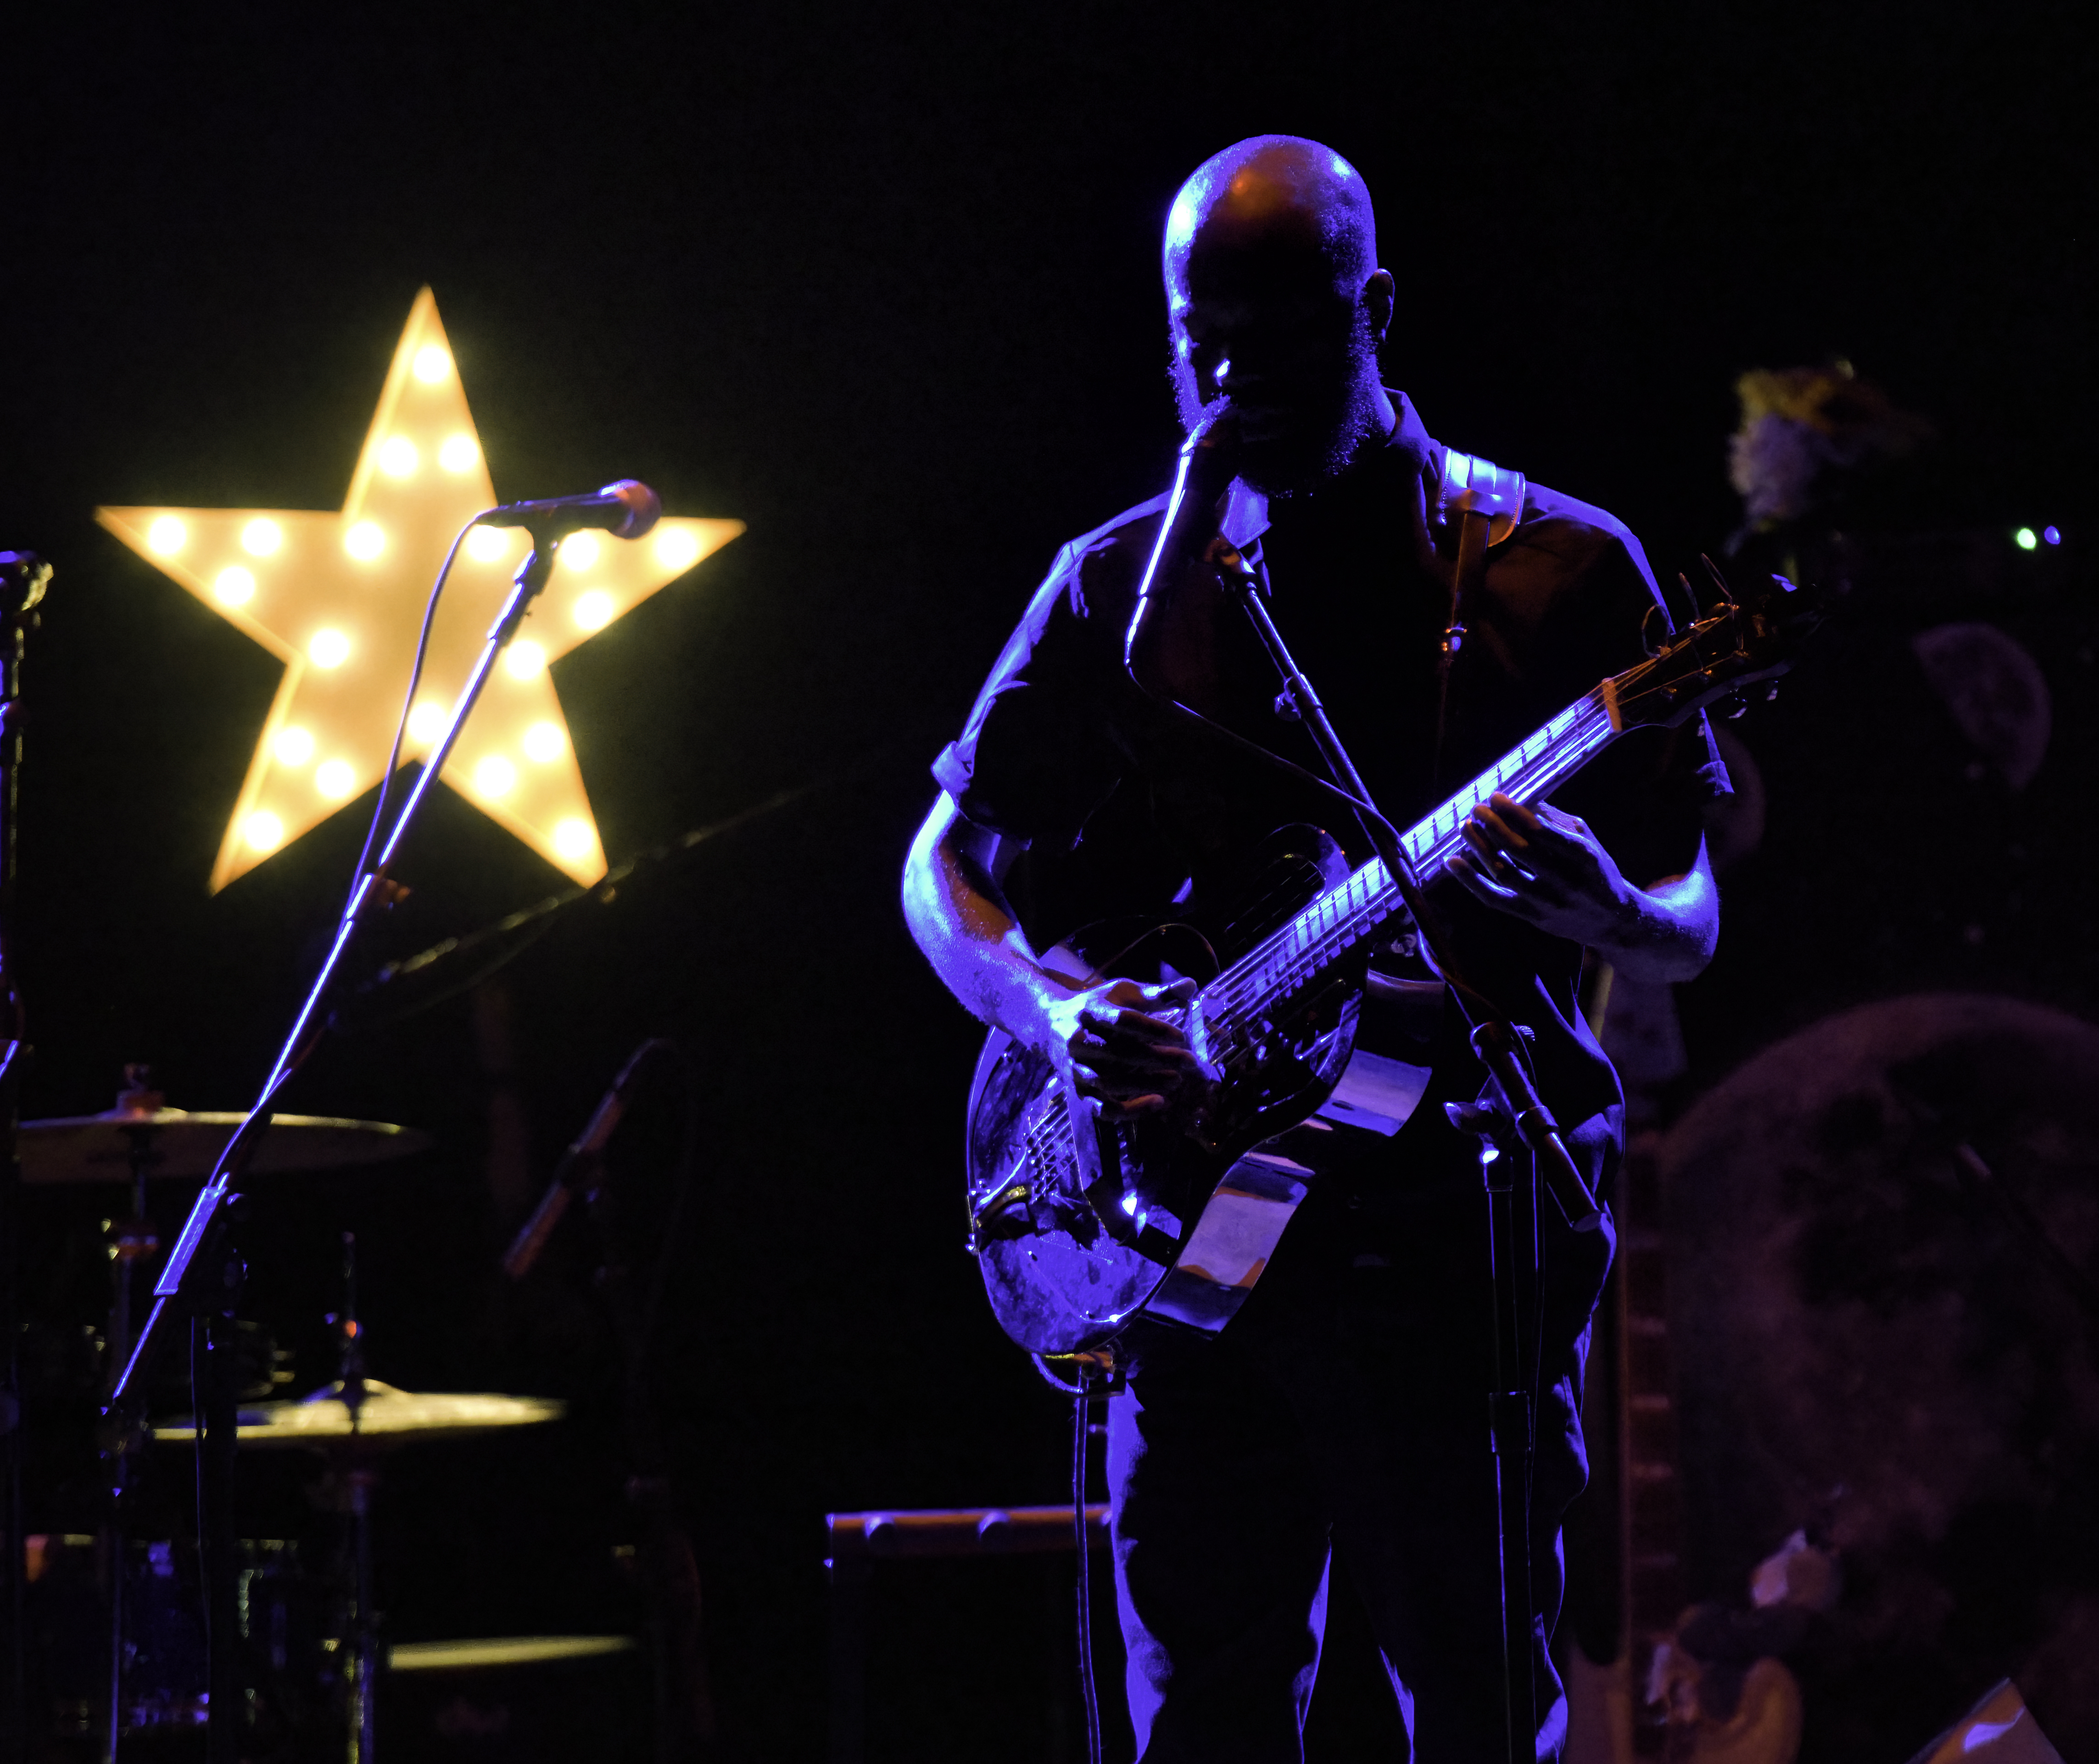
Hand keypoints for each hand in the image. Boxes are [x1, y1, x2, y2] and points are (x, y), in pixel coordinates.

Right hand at [1039, 976, 1204, 1119]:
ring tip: (1177, 1080)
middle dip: (1159, 1058)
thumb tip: (1191, 985)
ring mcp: (1075, 1068)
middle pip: (1120, 1053)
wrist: (1049, 1024)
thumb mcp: (1123, 993)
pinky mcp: (1077, 1090)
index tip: (1182, 1036)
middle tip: (1190, 1061)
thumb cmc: (1097, 1006)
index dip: (1154, 1029)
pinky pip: (1103, 1108)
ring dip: (1147, 1083)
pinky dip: (1131, 1110)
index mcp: (1090, 1010)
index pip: (1123, 1021)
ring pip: (1111, 1082)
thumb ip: (1157, 994)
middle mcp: (1079, 1040)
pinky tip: (1159, 1102)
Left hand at [1442, 793, 1636, 946]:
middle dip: (1494, 826)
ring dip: (1480, 848)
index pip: (1542, 832)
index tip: (1495, 797)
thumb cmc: (1596, 871)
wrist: (1613, 921)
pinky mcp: (1531, 917)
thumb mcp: (1587, 842)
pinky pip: (1495, 899)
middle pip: (1520, 850)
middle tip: (1477, 808)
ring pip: (1504, 872)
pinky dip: (1471, 880)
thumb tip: (1522, 800)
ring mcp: (1547, 902)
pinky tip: (1452, 862)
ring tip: (1465, 826)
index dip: (1514, 813)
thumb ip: (1557, 821)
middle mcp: (1565, 881)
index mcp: (1583, 857)